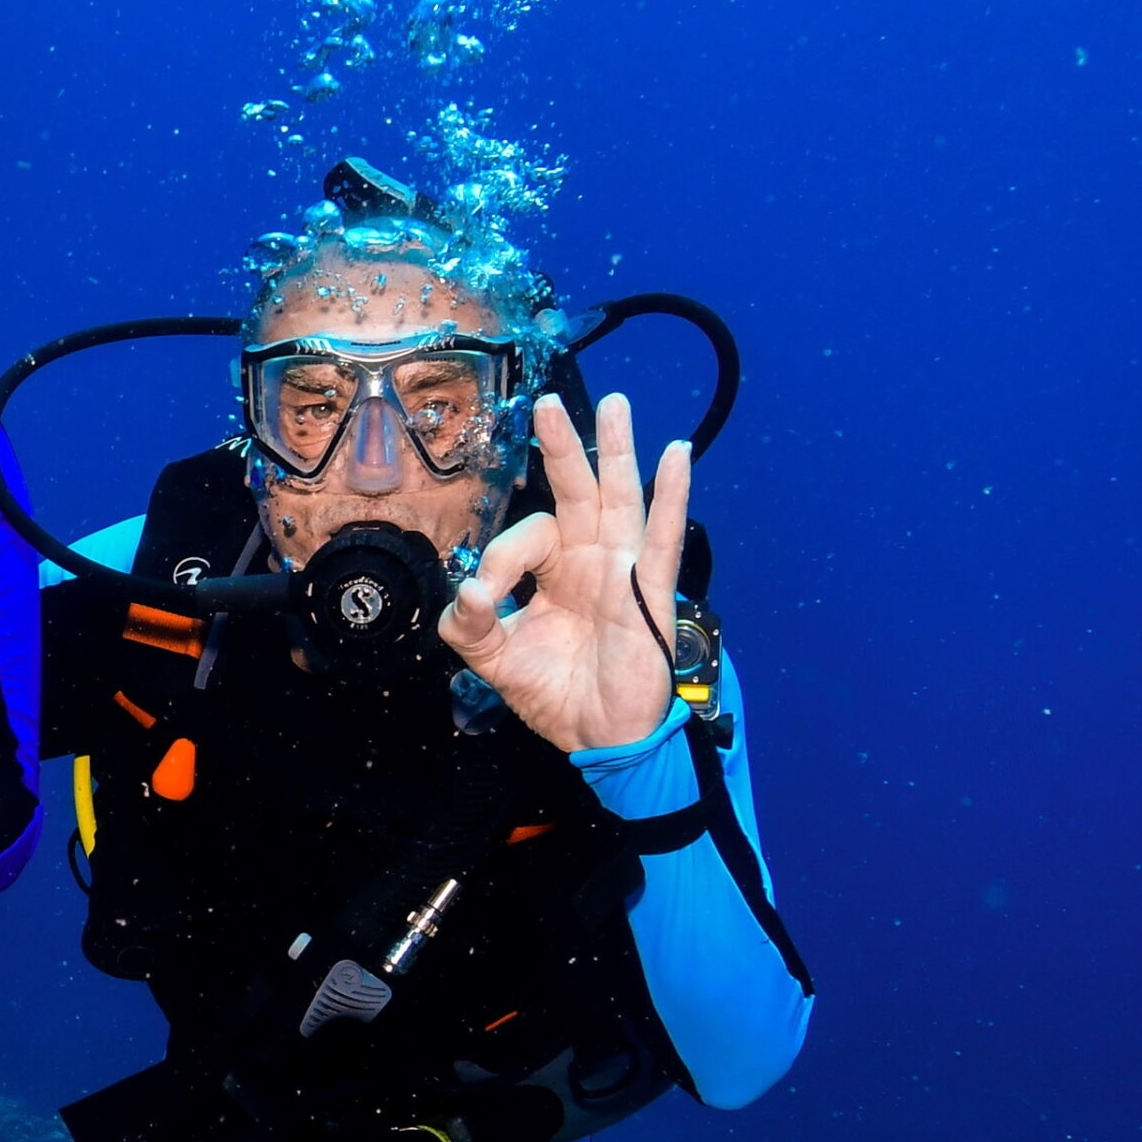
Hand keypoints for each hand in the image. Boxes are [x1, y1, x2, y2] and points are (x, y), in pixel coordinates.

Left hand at [439, 392, 690, 753]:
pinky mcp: (650, 591)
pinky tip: (676, 456)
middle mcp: (588, 560)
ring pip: (619, 498)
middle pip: (575, 491)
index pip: (523, 539)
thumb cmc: (554, 694)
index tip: (480, 598)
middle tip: (547, 402)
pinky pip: (662, 536)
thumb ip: (470, 624)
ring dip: (616, 451)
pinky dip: (671, 495)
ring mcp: (622, 571)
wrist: (597, 738)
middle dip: (562, 446)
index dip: (496, 561)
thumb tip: (464, 589)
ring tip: (614, 405)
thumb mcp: (494, 658)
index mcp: (553, 571)